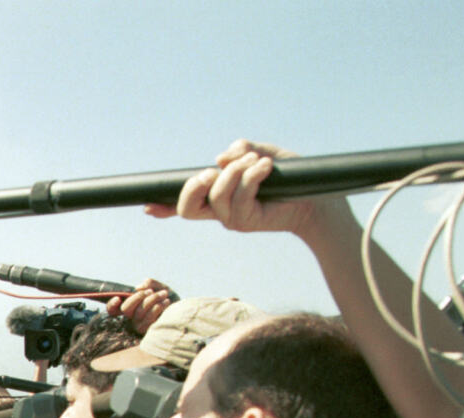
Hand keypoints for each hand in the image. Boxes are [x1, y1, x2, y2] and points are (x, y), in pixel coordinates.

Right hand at [104, 278, 172, 334]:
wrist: (184, 310)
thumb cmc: (169, 298)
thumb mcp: (160, 287)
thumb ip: (150, 283)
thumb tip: (138, 287)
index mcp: (131, 307)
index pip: (113, 310)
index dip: (112, 305)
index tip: (118, 298)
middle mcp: (132, 318)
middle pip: (126, 309)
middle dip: (138, 297)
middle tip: (150, 291)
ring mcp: (140, 326)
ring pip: (139, 312)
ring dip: (152, 299)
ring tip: (164, 294)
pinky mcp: (149, 332)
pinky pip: (149, 318)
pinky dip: (158, 307)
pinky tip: (166, 302)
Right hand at [145, 139, 324, 238]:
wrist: (317, 197)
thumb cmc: (289, 177)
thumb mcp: (263, 154)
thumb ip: (242, 150)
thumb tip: (221, 157)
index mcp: (218, 197)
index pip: (186, 204)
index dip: (164, 206)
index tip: (147, 206)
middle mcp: (221, 211)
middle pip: (187, 209)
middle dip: (193, 186)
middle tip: (211, 171)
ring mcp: (233, 218)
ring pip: (217, 194)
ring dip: (236, 170)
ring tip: (259, 161)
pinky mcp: (249, 220)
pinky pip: (240, 195)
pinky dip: (252, 174)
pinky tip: (267, 165)